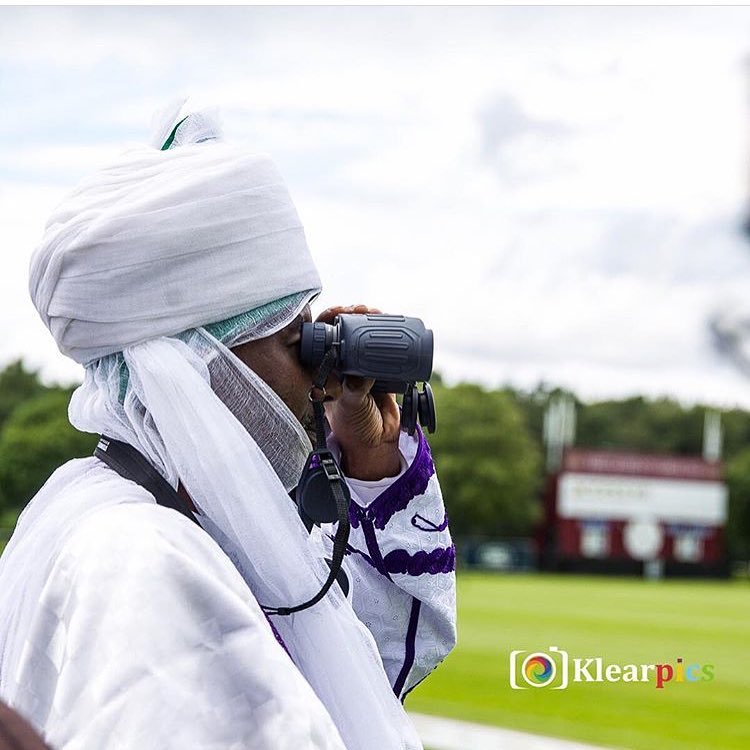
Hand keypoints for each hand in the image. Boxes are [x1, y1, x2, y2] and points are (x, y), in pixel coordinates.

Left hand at [316, 304, 401, 480]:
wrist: (377, 442)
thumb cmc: (354, 427)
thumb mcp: (351, 407)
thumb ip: (355, 391)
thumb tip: (362, 375)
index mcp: (326, 369)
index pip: (323, 337)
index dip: (329, 319)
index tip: (342, 310)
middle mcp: (342, 363)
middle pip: (345, 330)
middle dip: (353, 314)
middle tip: (364, 308)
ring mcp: (361, 365)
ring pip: (364, 335)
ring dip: (371, 320)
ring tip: (379, 311)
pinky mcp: (381, 369)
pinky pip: (383, 347)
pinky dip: (388, 334)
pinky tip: (392, 323)